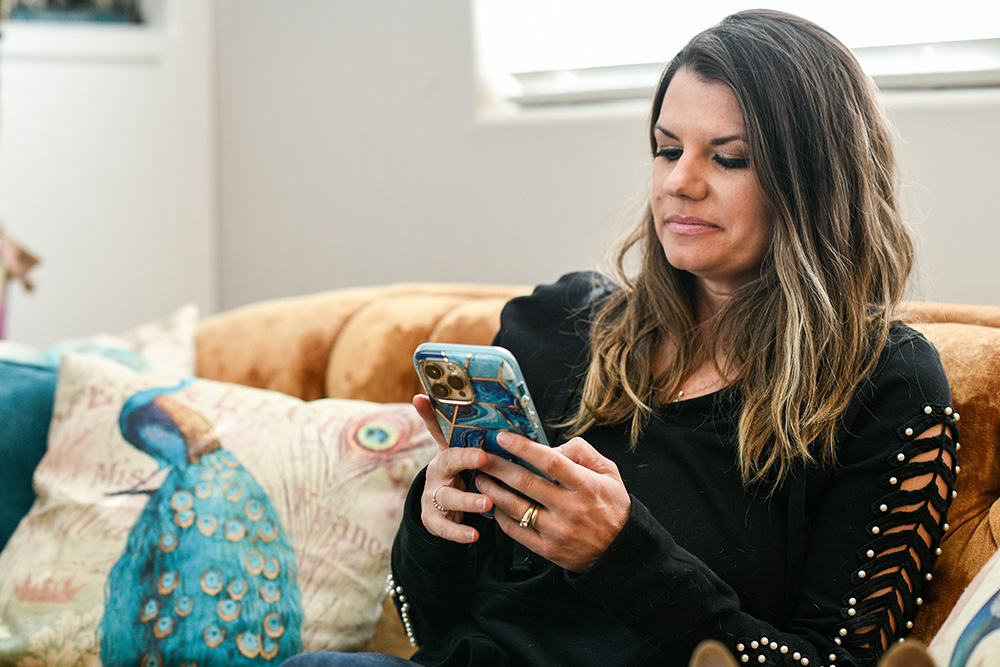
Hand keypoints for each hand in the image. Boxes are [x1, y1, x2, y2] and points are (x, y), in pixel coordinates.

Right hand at [412, 395, 493, 543]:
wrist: (445, 512)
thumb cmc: (470, 478)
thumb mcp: (477, 460)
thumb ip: (498, 445)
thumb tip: (538, 434)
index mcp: (450, 451)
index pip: (439, 428)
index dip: (428, 413)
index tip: (421, 398)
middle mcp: (438, 470)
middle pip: (447, 460)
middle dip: (465, 458)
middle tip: (483, 457)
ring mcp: (433, 495)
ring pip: (447, 496)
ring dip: (467, 499)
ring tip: (486, 502)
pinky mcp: (432, 519)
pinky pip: (444, 526)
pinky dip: (459, 531)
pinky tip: (473, 535)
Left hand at [474, 432, 630, 572]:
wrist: (620, 551)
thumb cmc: (612, 506)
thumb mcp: (609, 473)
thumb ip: (583, 452)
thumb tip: (552, 447)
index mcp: (585, 486)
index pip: (550, 461)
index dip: (524, 447)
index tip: (503, 437)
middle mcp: (570, 508)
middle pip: (526, 483)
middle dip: (498, 466)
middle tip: (481, 456)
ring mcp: (558, 531)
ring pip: (516, 508)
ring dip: (493, 491)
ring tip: (481, 478)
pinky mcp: (548, 549)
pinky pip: (516, 531)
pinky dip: (500, 516)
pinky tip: (494, 504)